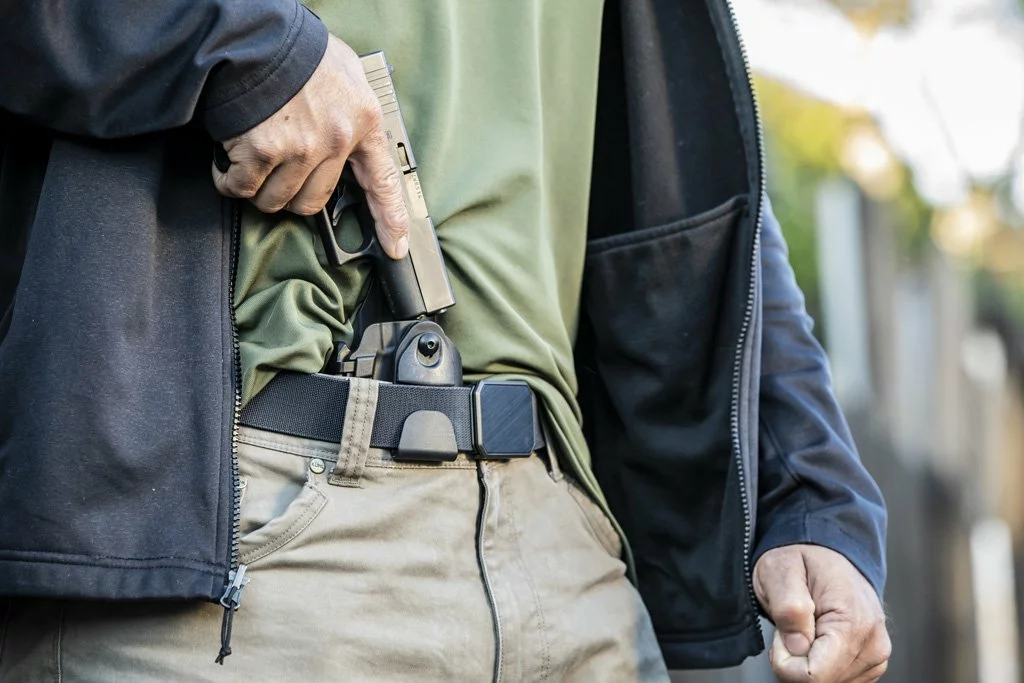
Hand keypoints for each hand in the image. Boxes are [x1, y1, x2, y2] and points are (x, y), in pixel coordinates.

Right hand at [212, 34, 408, 258]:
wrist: (253, 33)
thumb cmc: (295, 52)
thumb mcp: (344, 75)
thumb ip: (349, 114)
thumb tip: (348, 148)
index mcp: (362, 121)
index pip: (382, 182)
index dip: (390, 219)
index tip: (395, 248)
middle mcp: (337, 139)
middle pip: (315, 201)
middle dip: (292, 195)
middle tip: (276, 173)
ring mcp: (301, 148)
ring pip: (277, 200)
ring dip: (259, 190)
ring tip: (251, 160)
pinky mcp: (264, 151)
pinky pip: (243, 188)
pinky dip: (229, 181)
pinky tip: (227, 162)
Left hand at [754, 544, 890, 681]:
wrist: (825, 552)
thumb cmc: (802, 558)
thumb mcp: (781, 570)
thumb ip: (788, 607)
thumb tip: (798, 646)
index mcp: (854, 621)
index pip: (815, 675)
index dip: (786, 660)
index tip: (783, 633)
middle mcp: (873, 643)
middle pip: (822, 682)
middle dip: (796, 661)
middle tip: (794, 626)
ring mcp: (875, 655)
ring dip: (807, 662)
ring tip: (806, 627)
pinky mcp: (871, 662)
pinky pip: (837, 679)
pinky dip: (819, 664)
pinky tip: (817, 638)